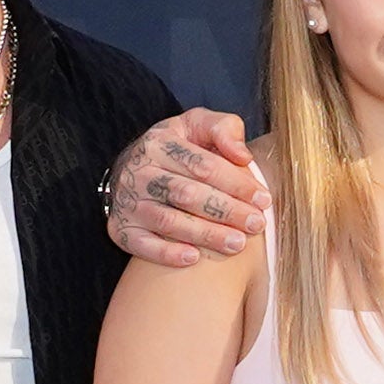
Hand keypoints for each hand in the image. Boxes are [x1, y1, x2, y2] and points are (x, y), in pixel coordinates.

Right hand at [103, 109, 269, 266]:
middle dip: (226, 211)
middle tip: (256, 225)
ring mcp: (128, 202)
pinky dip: (167, 253)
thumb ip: (223, 129)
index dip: (236, 183)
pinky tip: (194, 258)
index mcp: (160, 143)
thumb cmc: (176, 148)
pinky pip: (142, 245)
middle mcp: (139, 171)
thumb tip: (242, 155)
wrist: (130, 169)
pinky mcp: (120, 229)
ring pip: (169, 221)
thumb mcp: (196, 125)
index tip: (263, 199)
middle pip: (188, 194)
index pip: (203, 165)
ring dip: (205, 234)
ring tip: (237, 244)